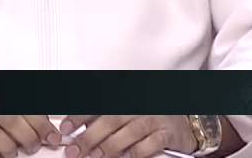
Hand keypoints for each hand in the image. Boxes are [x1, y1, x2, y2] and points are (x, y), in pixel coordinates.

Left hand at [59, 116, 197, 157]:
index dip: (80, 116)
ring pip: (128, 132)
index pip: (98, 106)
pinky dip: (136, 152)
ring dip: (109, 146)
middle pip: (110, 120)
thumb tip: (79, 132)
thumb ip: (106, 121)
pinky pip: (150, 143)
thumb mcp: (127, 115)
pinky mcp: (167, 133)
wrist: (187, 122)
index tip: (65, 128)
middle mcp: (138, 107)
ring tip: (94, 156)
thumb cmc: (152, 119)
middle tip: (74, 150)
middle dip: (89, 136)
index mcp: (125, 100)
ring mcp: (153, 119)